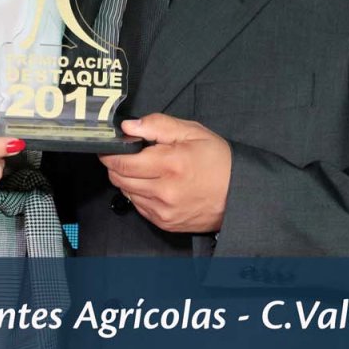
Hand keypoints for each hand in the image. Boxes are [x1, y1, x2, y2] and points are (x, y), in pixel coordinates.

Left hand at [99, 113, 232, 233]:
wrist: (240, 194)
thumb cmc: (218, 161)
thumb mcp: (192, 132)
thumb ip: (158, 125)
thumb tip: (129, 126)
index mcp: (170, 164)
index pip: (121, 161)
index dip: (110, 152)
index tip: (109, 146)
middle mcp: (164, 190)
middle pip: (119, 178)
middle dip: (116, 164)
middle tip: (126, 155)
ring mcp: (164, 210)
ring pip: (126, 192)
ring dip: (128, 179)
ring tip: (145, 169)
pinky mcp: (165, 223)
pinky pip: (138, 206)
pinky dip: (139, 194)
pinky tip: (153, 184)